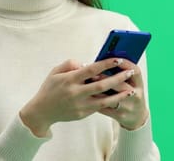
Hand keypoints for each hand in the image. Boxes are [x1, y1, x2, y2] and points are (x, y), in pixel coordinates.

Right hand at [19, 58, 134, 136]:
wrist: (42, 111)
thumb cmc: (50, 87)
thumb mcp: (55, 72)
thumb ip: (70, 64)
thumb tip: (87, 64)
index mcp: (69, 79)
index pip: (91, 70)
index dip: (106, 64)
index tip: (118, 60)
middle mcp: (76, 93)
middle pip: (101, 85)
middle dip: (118, 78)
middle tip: (130, 72)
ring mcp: (80, 105)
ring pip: (104, 100)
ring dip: (119, 94)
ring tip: (131, 89)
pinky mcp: (82, 114)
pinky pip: (100, 107)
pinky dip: (111, 102)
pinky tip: (119, 98)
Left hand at [94, 59, 148, 129]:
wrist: (137, 117)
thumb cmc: (130, 94)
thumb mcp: (132, 82)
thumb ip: (121, 71)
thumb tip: (104, 59)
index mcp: (139, 84)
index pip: (135, 71)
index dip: (124, 63)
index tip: (112, 58)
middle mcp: (136, 95)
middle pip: (121, 84)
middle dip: (105, 78)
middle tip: (92, 73)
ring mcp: (129, 107)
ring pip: (111, 98)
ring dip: (97, 91)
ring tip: (86, 84)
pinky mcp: (120, 116)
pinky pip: (105, 108)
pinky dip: (95, 101)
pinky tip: (87, 96)